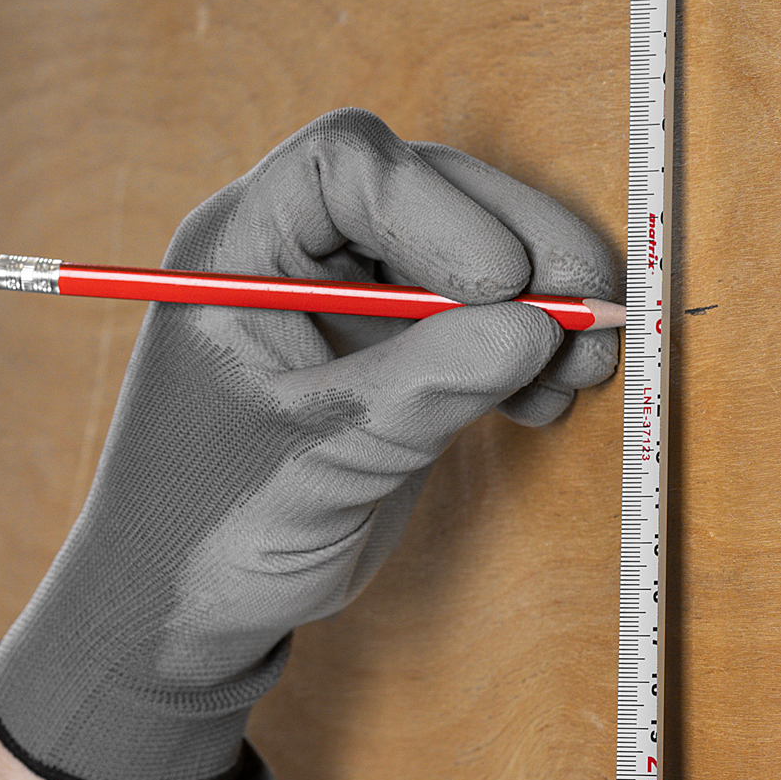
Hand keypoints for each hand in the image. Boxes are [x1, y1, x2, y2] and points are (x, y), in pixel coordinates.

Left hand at [0, 110, 617, 779]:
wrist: (189, 612)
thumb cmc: (206, 531)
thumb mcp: (314, 459)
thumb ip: (419, 389)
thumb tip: (536, 329)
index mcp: (243, 251)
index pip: (348, 167)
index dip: (436, 208)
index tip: (499, 283)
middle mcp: (302, 259)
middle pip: (430, 195)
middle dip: (520, 245)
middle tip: (591, 306)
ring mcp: (357, 308)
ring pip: (471, 257)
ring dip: (542, 302)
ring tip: (588, 363)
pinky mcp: (400, 362)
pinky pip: (481, 328)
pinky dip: (528, 355)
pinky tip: (551, 401)